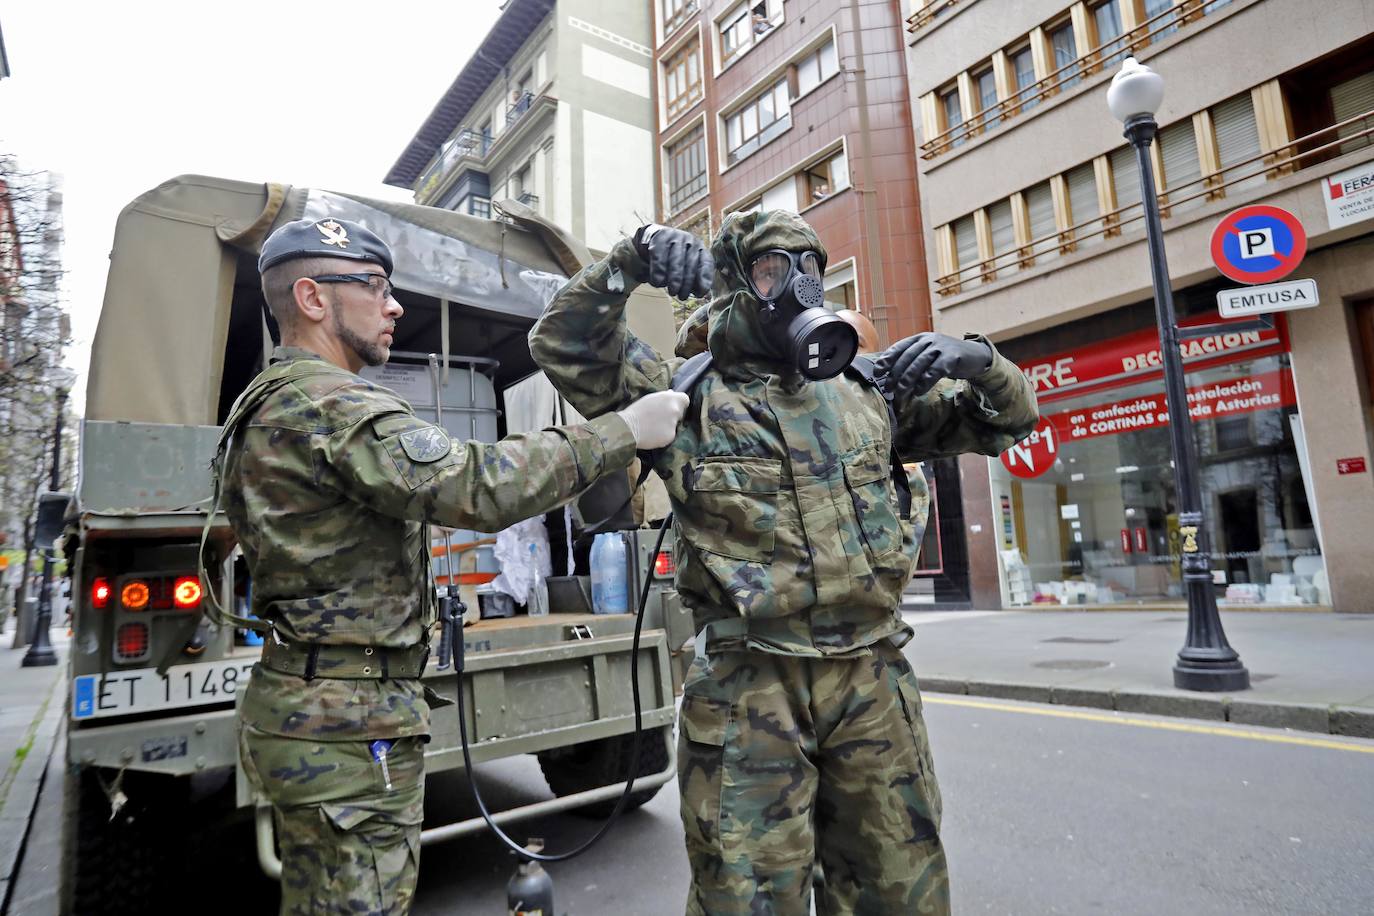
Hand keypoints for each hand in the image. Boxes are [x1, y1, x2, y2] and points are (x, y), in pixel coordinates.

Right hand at [616, 390, 690, 449]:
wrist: (628, 428)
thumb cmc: (636, 411)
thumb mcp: (650, 399)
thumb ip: (663, 397)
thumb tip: (671, 393)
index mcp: (669, 398)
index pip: (685, 399)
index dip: (680, 403)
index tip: (673, 406)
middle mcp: (674, 410)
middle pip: (680, 413)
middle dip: (673, 415)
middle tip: (660, 418)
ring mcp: (674, 424)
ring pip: (675, 425)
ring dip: (668, 426)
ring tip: (653, 428)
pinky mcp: (671, 436)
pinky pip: (670, 435)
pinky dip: (664, 436)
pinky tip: (653, 435)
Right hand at [633, 224, 713, 300]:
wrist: (653, 238)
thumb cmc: (672, 260)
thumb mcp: (686, 268)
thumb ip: (693, 279)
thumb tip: (700, 293)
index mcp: (700, 248)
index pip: (706, 264)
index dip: (704, 279)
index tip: (700, 293)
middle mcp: (690, 241)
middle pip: (691, 264)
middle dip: (687, 283)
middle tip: (682, 297)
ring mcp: (675, 237)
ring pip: (676, 261)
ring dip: (675, 278)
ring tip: (672, 292)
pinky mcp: (660, 238)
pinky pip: (660, 257)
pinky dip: (659, 271)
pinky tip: (658, 282)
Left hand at [873, 333, 992, 397]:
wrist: (974, 356)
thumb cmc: (945, 358)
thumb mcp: (927, 355)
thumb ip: (911, 361)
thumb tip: (889, 377)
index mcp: (919, 338)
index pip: (898, 348)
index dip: (886, 360)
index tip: (877, 373)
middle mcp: (928, 340)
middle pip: (906, 358)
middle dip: (894, 376)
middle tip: (888, 390)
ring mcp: (940, 347)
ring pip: (918, 365)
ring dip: (906, 382)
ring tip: (900, 395)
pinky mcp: (951, 358)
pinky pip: (934, 372)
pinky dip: (924, 383)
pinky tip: (919, 392)